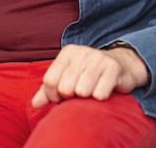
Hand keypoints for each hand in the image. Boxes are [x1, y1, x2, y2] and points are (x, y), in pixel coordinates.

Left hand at [32, 44, 149, 108]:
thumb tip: (35, 103)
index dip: (54, 95)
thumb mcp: (67, 78)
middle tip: (80, 93)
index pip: (49, 81)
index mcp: (67, 53)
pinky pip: (99, 94)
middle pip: (65, 88)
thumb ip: (49, 90)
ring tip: (91, 91)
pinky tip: (103, 90)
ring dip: (87, 98)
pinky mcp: (113, 68)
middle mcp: (82, 52)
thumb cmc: (88, 75)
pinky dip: (100, 97)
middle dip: (71, 97)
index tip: (62, 97)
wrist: (120, 65)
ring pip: (82, 91)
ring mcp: (98, 58)